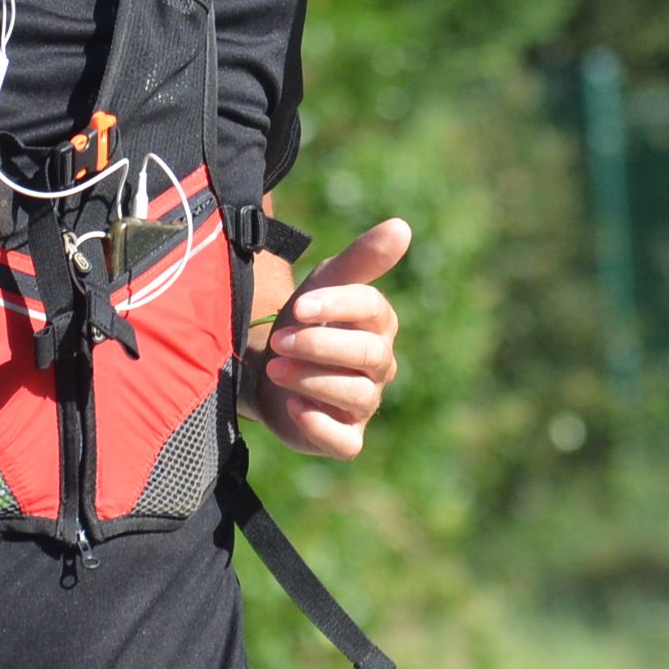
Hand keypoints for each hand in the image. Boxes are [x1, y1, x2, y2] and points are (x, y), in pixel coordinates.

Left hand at [248, 218, 407, 459]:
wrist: (266, 370)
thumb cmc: (302, 324)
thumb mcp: (323, 286)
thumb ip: (361, 259)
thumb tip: (402, 226)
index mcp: (378, 322)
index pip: (372, 308)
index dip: (336, 306)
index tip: (298, 307)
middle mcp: (379, 363)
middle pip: (368, 353)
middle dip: (319, 345)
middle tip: (278, 340)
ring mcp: (364, 403)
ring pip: (356, 395)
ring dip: (312, 379)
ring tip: (276, 369)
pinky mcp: (345, 438)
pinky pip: (346, 442)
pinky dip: (320, 426)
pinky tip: (296, 406)